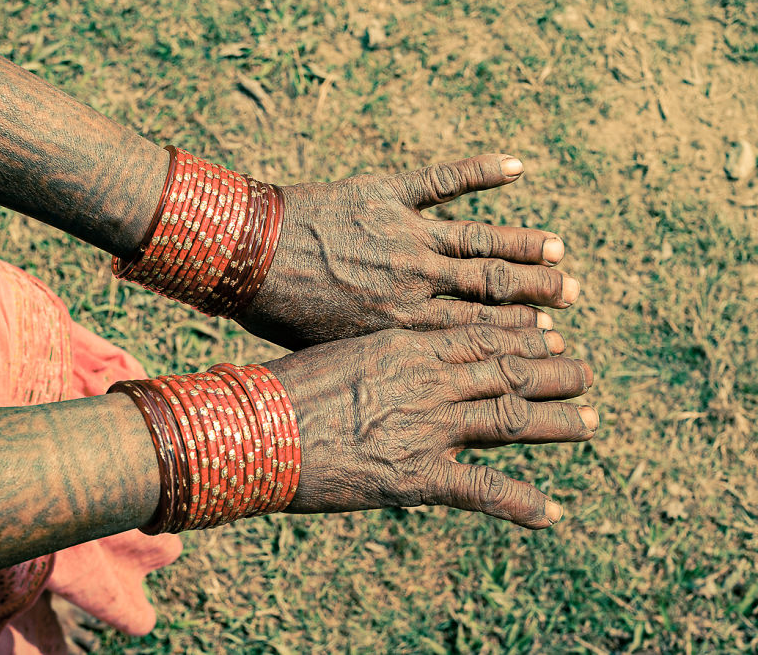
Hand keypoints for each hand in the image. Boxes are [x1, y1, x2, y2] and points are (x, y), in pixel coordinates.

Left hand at [239, 154, 578, 348]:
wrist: (241, 258)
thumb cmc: (279, 316)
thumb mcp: (334, 353)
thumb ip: (381, 359)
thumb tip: (412, 382)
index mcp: (402, 324)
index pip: (477, 332)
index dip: (520, 336)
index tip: (554, 341)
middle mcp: (412, 280)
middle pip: (491, 287)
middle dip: (538, 293)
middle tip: (575, 296)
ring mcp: (402, 234)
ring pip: (478, 238)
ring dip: (523, 243)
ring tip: (560, 251)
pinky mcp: (385, 194)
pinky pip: (443, 179)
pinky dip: (481, 171)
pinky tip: (517, 166)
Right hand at [266, 324, 596, 527]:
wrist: (255, 427)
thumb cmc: (286, 386)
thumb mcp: (342, 351)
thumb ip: (383, 354)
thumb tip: (403, 356)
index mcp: (407, 344)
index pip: (480, 335)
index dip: (522, 336)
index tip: (551, 334)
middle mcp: (428, 380)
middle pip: (507, 371)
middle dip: (553, 372)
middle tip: (586, 372)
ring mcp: (427, 427)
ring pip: (509, 418)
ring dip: (555, 422)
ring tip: (589, 423)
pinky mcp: (415, 477)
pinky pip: (480, 489)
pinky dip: (519, 502)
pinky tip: (550, 512)